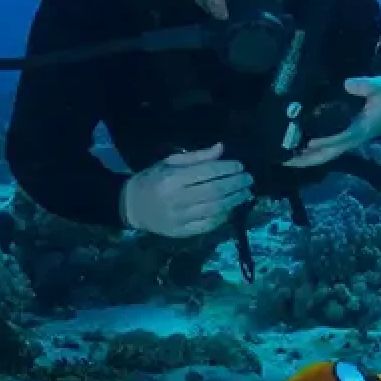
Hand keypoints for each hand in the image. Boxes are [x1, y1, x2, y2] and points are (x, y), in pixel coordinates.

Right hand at [120, 143, 252, 237]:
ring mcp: (179, 218)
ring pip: (215, 209)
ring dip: (234, 200)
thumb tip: (221, 148)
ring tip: (246, 193)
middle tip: (249, 179)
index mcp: (173, 178)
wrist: (131, 206)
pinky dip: (223, 216)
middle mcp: (177, 199)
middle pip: (215, 191)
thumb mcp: (170, 162)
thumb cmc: (152, 179)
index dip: (227, 168)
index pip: (208, 172)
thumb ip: (197, 157)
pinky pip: (208, 225)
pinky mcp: (181, 232)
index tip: (241, 166)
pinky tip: (231, 208)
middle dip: (236, 184)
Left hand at [284, 76, 380, 167]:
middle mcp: (352, 139)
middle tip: (284, 160)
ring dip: (305, 159)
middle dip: (306, 159)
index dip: (325, 141)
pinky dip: (311, 152)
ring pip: (325, 155)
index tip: (308, 142)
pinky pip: (326, 149)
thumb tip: (348, 84)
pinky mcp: (345, 137)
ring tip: (284, 158)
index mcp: (360, 129)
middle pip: (327, 154)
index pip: (340, 138)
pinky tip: (297, 149)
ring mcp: (348, 140)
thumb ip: (366, 85)